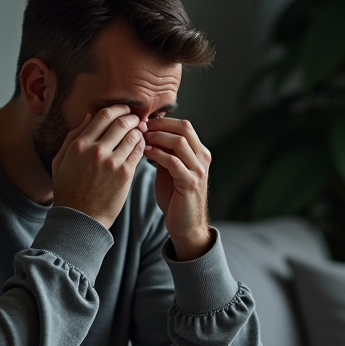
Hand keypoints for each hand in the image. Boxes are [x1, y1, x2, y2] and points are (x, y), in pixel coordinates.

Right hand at [51, 105, 145, 229]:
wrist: (81, 217)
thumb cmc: (69, 189)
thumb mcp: (61, 160)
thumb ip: (73, 136)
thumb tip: (90, 115)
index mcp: (79, 145)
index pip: (103, 115)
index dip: (117, 109)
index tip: (124, 110)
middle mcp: (96, 150)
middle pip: (121, 122)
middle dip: (131, 117)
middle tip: (136, 118)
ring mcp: (112, 162)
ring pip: (133, 135)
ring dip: (139, 131)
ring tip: (140, 132)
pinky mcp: (125, 174)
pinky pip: (139, 152)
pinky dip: (143, 145)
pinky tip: (141, 146)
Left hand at [142, 117, 211, 259]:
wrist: (186, 224)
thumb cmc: (176, 197)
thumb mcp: (171, 169)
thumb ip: (165, 152)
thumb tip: (148, 133)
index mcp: (199, 152)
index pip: (184, 125)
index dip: (163, 121)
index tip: (144, 122)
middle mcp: (202, 158)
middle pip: (184, 128)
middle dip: (160, 125)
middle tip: (142, 126)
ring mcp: (198, 170)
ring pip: (179, 142)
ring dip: (157, 137)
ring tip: (141, 138)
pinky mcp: (190, 183)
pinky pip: (174, 162)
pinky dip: (158, 154)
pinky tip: (146, 153)